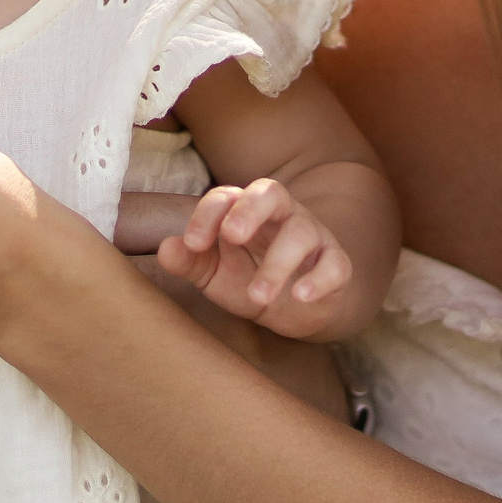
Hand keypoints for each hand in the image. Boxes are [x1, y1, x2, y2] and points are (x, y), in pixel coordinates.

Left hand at [157, 179, 355, 337]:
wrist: (291, 310)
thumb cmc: (246, 278)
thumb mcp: (212, 273)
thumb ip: (189, 260)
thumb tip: (166, 249)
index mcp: (245, 210)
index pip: (226, 197)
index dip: (207, 215)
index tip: (193, 244)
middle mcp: (280, 215)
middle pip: (271, 192)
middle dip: (250, 210)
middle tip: (231, 236)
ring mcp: (312, 237)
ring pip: (301, 233)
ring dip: (278, 264)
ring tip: (257, 295)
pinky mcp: (336, 265)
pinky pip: (336, 265)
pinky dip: (320, 280)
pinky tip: (300, 296)